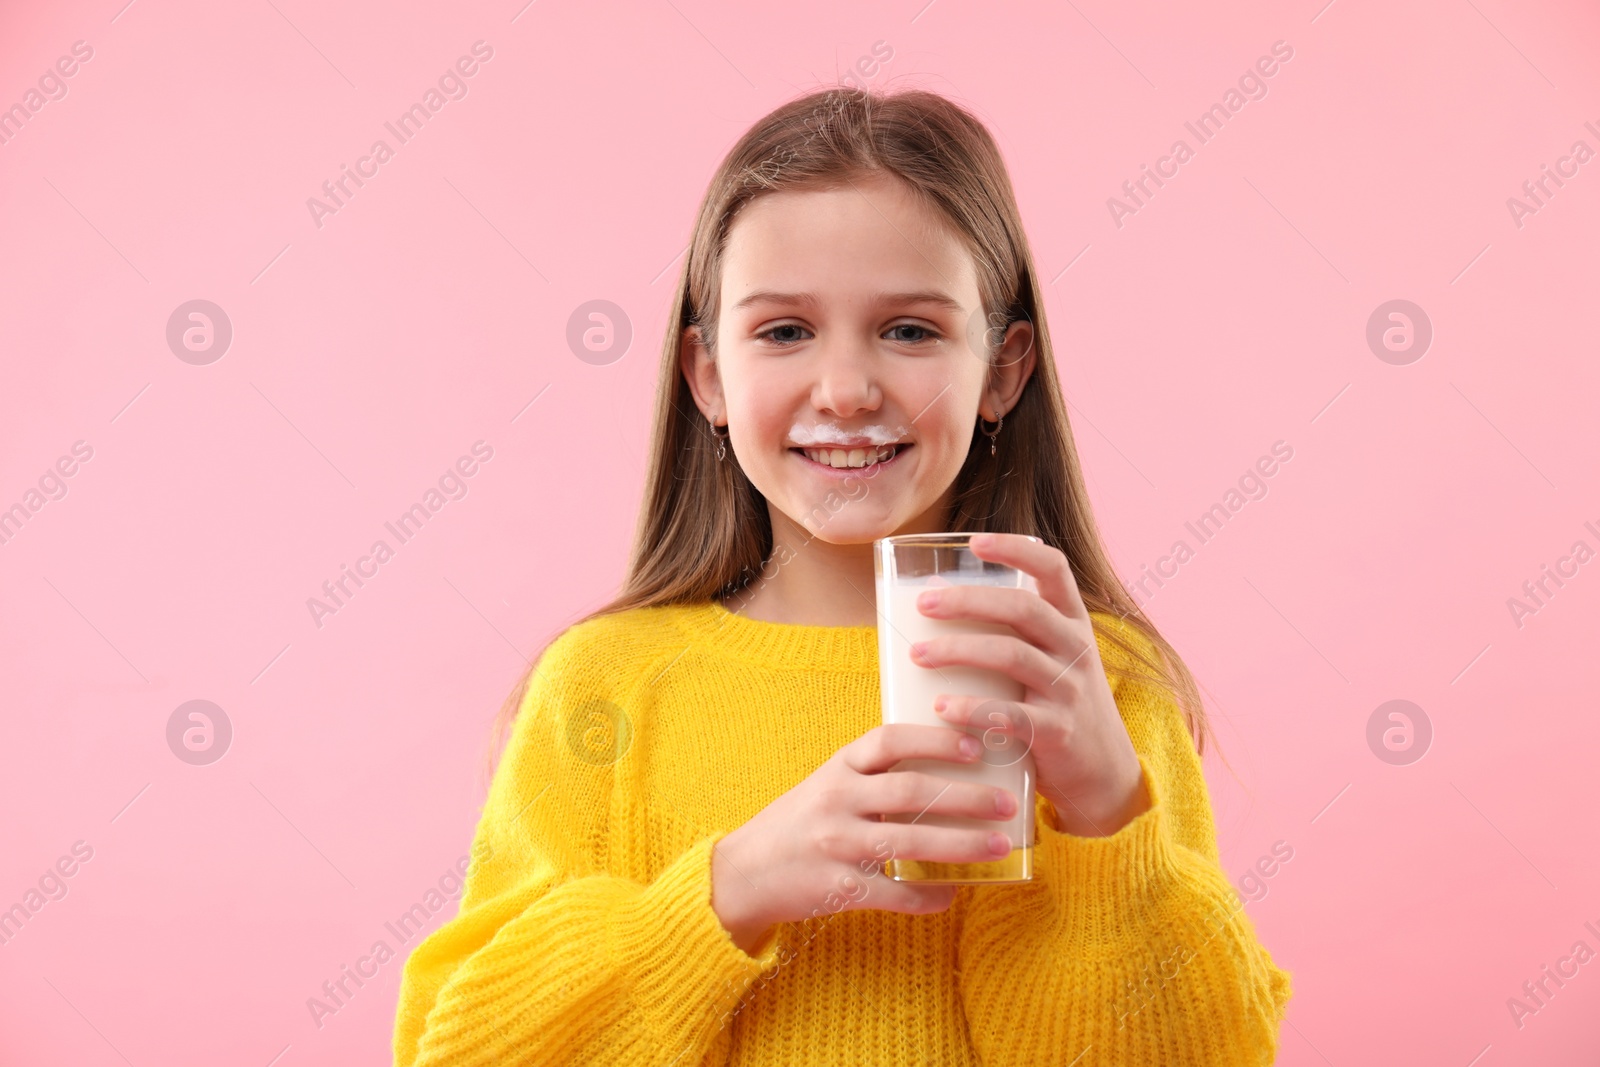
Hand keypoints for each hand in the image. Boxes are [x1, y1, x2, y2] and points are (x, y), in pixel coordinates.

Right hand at [710, 724, 1021, 954]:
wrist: (743, 873)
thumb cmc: (797, 824)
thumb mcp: (827, 784)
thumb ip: (871, 774)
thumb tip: (940, 766)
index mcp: (837, 768)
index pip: (890, 741)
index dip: (935, 741)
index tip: (974, 747)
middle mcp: (837, 801)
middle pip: (912, 791)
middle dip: (967, 797)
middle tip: (1007, 803)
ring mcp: (837, 845)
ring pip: (911, 841)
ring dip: (962, 844)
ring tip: (999, 845)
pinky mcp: (839, 888)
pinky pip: (894, 894)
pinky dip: (928, 896)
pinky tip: (953, 894)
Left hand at [908, 532, 1150, 838]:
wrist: (1103, 774)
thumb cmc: (1056, 704)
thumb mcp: (1045, 658)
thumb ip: (1002, 629)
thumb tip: (931, 592)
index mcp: (1071, 621)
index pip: (1053, 568)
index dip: (1017, 548)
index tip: (976, 542)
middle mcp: (1075, 648)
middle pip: (1022, 608)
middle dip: (968, 601)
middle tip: (923, 604)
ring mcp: (1069, 689)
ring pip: (1013, 655)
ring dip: (960, 650)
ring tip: (919, 655)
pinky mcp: (1058, 732)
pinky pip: (1013, 715)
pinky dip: (974, 710)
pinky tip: (942, 708)